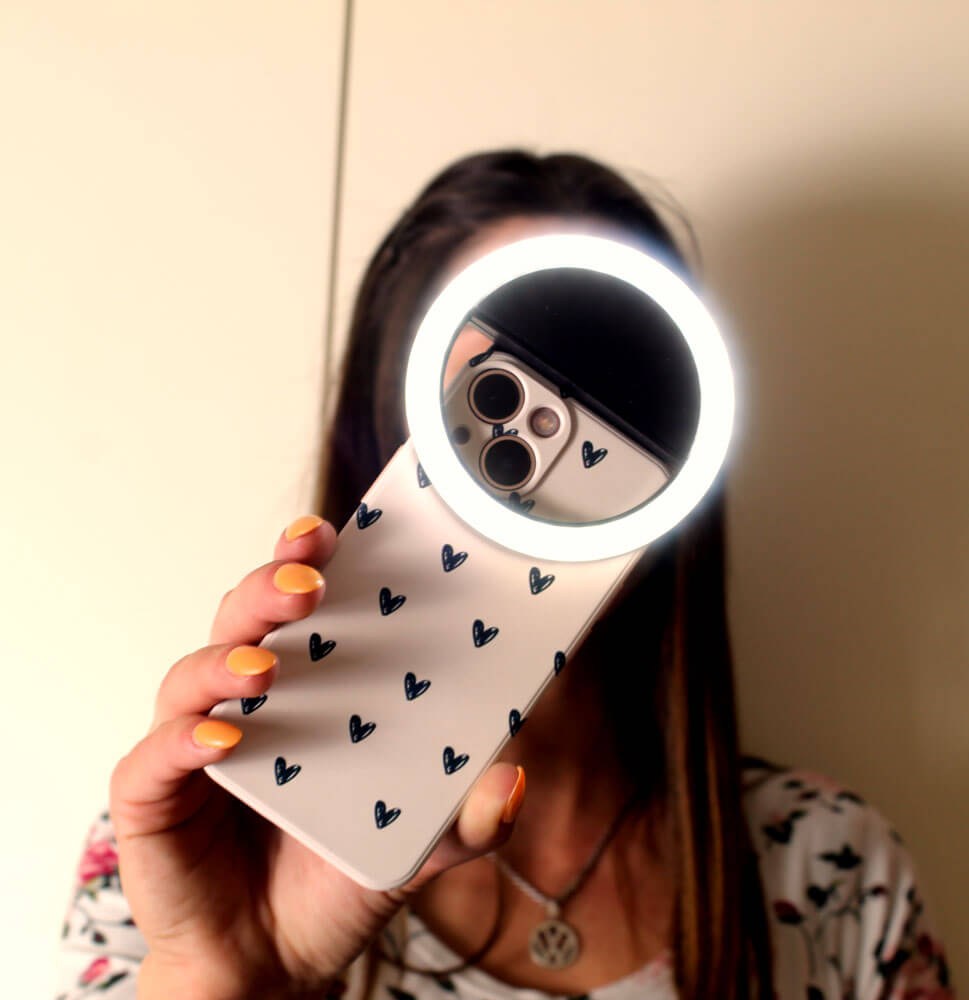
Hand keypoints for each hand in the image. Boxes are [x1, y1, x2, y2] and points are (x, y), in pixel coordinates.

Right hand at [110, 515, 524, 999]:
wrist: (271, 962)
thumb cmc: (333, 877)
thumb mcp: (415, 845)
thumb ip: (464, 818)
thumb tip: (513, 779)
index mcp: (309, 691)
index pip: (306, 610)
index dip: (314, 563)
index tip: (340, 534)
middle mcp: (248, 701)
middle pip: (247, 619)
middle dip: (271, 585)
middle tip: (309, 576)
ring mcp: (196, 743)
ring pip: (196, 673)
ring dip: (229, 658)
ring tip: (267, 664)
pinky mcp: (154, 794)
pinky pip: (157, 755)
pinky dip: (184, 739)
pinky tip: (222, 739)